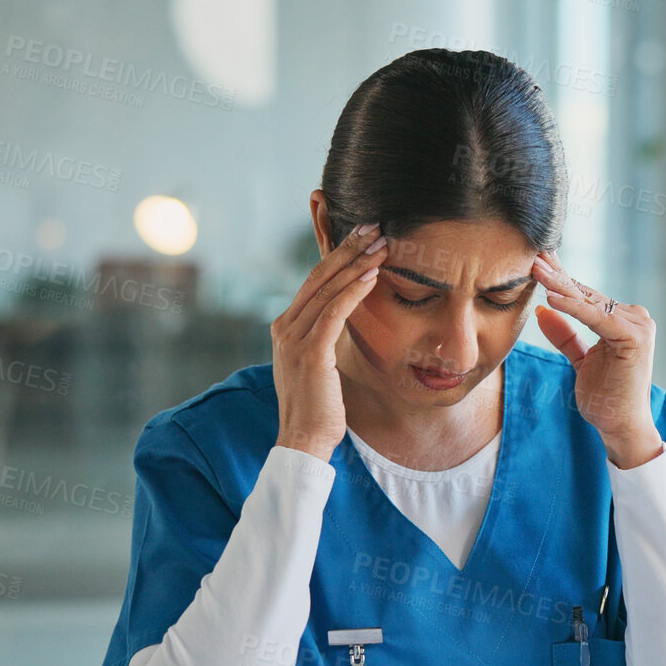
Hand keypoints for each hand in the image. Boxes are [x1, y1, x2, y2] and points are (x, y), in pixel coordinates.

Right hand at [271, 223, 388, 460]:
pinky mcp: (310, 352)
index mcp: (285, 326)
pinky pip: (334, 312)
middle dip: (348, 249)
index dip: (338, 256)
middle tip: (374, 226)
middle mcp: (284, 327)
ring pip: (328, 289)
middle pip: (319, 276)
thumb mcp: (318, 363)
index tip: (362, 237)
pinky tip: (372, 275)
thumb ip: (323, 336)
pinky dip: (353, 291)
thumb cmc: (318, 406)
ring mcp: (293, 339)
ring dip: (357, 264)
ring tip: (382, 244)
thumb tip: (344, 317)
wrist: (304, 440)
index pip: (313, 281)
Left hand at [529, 253, 662, 468]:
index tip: (536, 262)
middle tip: (533, 256)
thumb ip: (565, 336)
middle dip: (558, 275)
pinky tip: (551, 298)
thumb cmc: (605, 397)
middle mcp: (635, 317)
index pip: (585, 296)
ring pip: (590, 302)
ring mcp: (638, 325)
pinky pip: (597, 318)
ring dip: (561, 286)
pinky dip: (574, 308)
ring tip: (536, 271)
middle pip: (587, 294)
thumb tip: (542, 311)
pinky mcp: (635, 336)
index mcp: (622, 320)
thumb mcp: (580, 361)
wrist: (621, 426)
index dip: (560, 280)